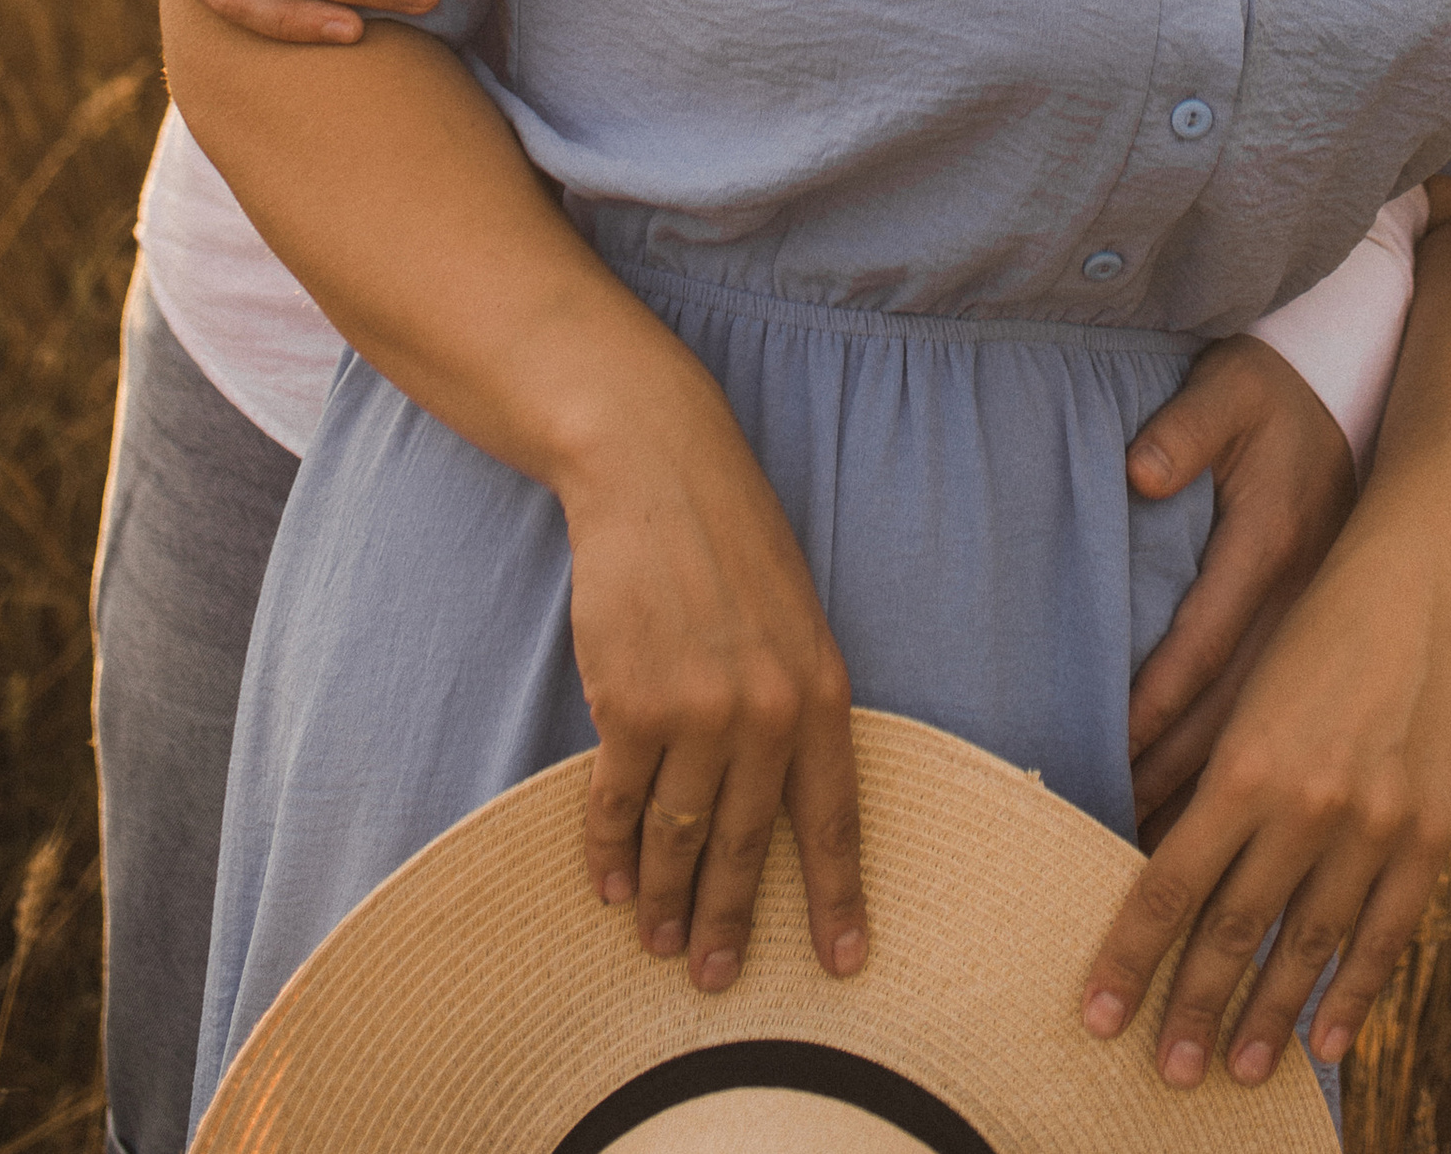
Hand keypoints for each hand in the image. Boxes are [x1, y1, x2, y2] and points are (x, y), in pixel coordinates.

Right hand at [559, 366, 867, 1001]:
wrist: (655, 473)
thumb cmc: (730, 540)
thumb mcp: (793, 618)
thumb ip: (793, 704)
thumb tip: (783, 799)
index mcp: (822, 691)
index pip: (835, 818)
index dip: (838, 897)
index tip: (844, 964)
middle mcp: (765, 713)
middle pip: (747, 845)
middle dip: (729, 920)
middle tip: (714, 977)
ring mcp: (694, 713)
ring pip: (678, 836)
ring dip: (663, 897)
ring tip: (655, 941)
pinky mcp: (628, 705)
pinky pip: (618, 802)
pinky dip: (608, 848)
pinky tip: (606, 881)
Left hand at [1084, 531, 1450, 1088]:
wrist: (1412, 590)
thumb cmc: (1307, 635)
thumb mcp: (1240, 698)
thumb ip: (1206, 786)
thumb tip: (1155, 864)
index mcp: (1244, 765)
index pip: (1170, 885)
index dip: (1131, 956)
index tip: (1098, 1015)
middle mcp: (1306, 804)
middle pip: (1234, 930)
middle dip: (1192, 1006)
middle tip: (1164, 1072)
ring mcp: (1373, 825)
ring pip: (1307, 945)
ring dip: (1268, 1016)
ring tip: (1234, 1069)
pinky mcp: (1425, 834)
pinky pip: (1387, 934)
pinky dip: (1356, 993)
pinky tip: (1326, 1041)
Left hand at [1124, 336, 1356, 833]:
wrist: (1374, 408)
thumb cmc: (1279, 397)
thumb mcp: (1232, 389)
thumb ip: (1187, 427)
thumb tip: (1141, 469)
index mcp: (1272, 546)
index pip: (1201, 644)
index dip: (1153, 706)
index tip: (1107, 756)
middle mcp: (1304, 605)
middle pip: (1234, 717)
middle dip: (1174, 784)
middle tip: (1115, 844)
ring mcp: (1335, 643)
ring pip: (1270, 743)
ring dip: (1220, 808)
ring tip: (1164, 874)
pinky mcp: (1352, 664)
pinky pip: (1309, 748)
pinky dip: (1274, 802)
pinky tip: (1246, 855)